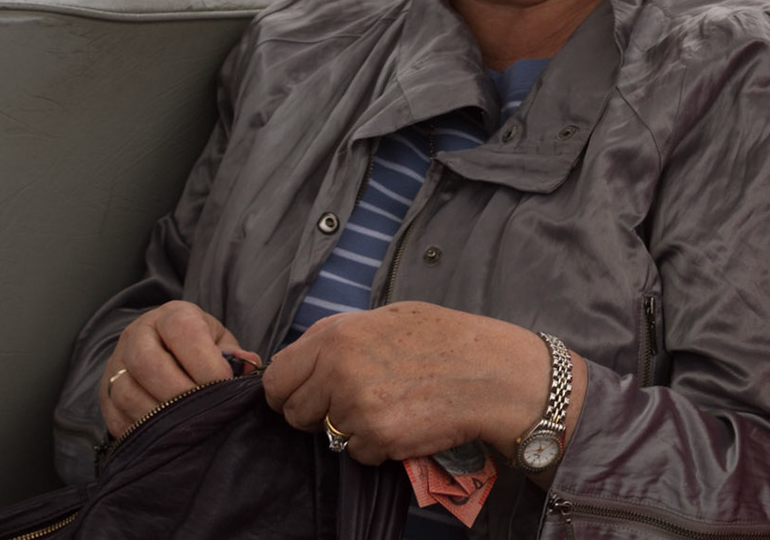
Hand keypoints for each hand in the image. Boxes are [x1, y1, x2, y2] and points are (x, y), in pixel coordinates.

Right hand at [101, 301, 259, 437]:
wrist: (161, 351)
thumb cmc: (199, 348)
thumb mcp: (220, 342)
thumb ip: (235, 355)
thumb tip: (248, 365)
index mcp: (171, 315)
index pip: (181, 331)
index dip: (204, 361)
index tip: (224, 383)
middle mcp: (137, 335)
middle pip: (147, 362)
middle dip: (180, 391)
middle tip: (204, 409)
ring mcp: (115, 365)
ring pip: (127, 392)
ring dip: (160, 415)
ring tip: (186, 425)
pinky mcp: (104, 396)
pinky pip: (115, 417)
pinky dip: (141, 430)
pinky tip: (164, 434)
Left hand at [260, 302, 584, 467]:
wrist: (492, 372)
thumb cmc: (448, 339)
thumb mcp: (390, 317)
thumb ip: (343, 334)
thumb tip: (310, 353)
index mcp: (337, 336)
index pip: (278, 376)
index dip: (288, 390)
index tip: (302, 395)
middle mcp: (339, 370)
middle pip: (293, 411)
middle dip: (316, 413)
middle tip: (351, 404)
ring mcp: (356, 407)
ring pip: (327, 434)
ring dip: (351, 428)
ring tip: (389, 407)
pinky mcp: (377, 438)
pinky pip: (357, 453)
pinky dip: (376, 445)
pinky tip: (404, 421)